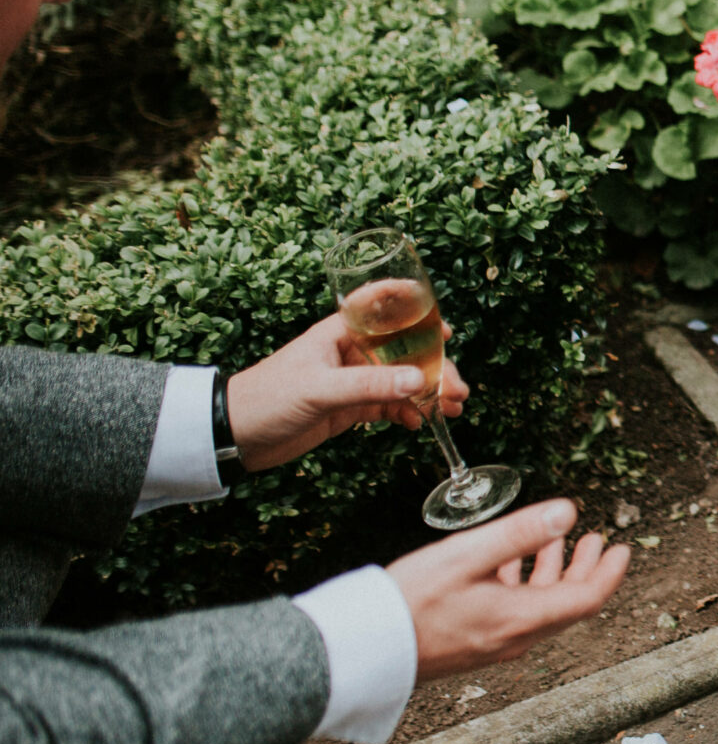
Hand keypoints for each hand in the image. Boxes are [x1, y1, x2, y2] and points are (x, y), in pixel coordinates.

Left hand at [225, 311, 470, 470]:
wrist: (233, 436)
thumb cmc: (266, 398)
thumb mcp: (319, 389)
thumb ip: (369, 385)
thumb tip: (419, 381)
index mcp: (339, 333)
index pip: (380, 307)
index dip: (413, 310)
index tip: (445, 325)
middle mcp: (349, 352)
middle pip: (404, 351)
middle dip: (435, 367)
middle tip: (458, 387)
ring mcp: (351, 381)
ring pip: (401, 380)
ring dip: (429, 392)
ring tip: (454, 407)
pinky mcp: (349, 408)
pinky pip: (389, 405)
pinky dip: (408, 412)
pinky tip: (420, 422)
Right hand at [388, 499, 630, 682]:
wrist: (362, 651)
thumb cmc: (408, 602)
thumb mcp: (466, 556)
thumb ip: (519, 532)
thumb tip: (568, 511)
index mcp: (521, 619)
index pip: (586, 599)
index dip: (608, 573)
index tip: (622, 549)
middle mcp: (514, 637)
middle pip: (567, 604)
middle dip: (586, 569)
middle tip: (599, 541)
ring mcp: (493, 643)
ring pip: (540, 606)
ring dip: (554, 572)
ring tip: (559, 541)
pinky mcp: (474, 642)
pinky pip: (513, 612)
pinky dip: (523, 582)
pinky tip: (509, 561)